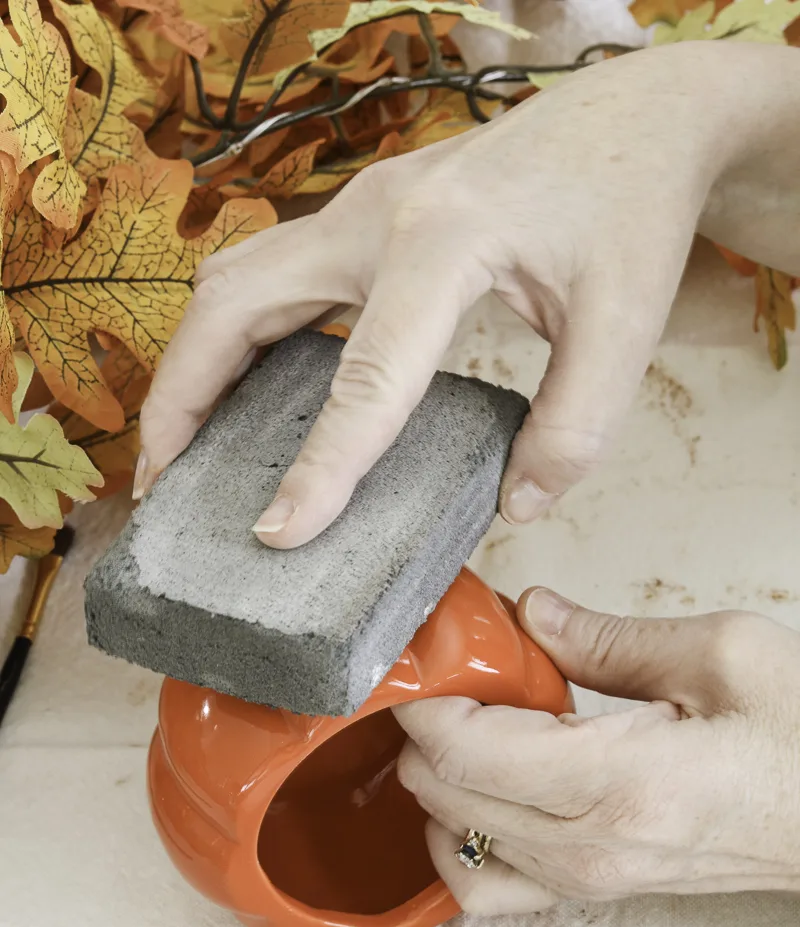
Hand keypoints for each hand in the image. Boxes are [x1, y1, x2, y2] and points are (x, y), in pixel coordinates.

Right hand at [137, 42, 799, 545]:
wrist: (634, 119)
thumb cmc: (630, 206)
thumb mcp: (628, 321)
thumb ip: (577, 424)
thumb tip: (516, 505)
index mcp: (443, 242)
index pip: (364, 375)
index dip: (320, 463)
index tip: (279, 531)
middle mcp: (376, 215)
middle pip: (235, 302)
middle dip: (184, 398)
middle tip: (166, 487)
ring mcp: (359, 208)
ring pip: (234, 281)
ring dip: (194, 364)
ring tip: (182, 452)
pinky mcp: (361, 218)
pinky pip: (268, 276)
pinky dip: (235, 339)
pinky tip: (244, 396)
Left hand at [394, 589, 799, 914]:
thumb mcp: (721, 654)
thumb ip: (606, 637)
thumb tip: (531, 616)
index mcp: (617, 784)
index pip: (462, 750)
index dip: (423, 697)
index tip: (420, 653)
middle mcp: (590, 847)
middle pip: (441, 793)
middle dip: (423, 723)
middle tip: (446, 668)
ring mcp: (588, 879)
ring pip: (450, 841)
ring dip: (437, 775)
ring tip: (467, 719)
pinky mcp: (594, 888)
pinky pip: (486, 886)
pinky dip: (458, 838)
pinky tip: (480, 789)